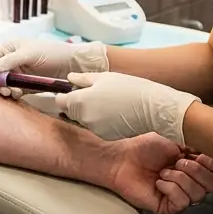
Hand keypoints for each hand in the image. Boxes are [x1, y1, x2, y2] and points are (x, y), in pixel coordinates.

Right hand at [0, 39, 109, 97]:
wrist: (71, 66)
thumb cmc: (51, 53)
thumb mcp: (30, 53)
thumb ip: (11, 60)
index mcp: (8, 49)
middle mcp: (9, 61)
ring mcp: (16, 74)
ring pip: (0, 84)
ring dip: (1, 89)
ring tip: (8, 92)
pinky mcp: (23, 86)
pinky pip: (11, 91)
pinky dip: (11, 94)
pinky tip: (17, 94)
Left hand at [56, 72, 199, 145]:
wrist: (151, 107)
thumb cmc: (128, 87)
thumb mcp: (104, 77)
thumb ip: (83, 79)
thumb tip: (69, 79)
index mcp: (80, 101)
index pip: (61, 101)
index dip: (65, 95)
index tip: (74, 91)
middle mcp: (83, 118)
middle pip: (71, 111)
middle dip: (77, 104)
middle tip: (94, 94)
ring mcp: (94, 129)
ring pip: (84, 120)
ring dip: (89, 113)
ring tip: (107, 102)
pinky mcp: (105, 136)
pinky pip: (96, 127)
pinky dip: (100, 121)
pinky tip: (114, 113)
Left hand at [104, 133, 212, 213]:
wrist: (121, 159)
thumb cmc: (143, 148)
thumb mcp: (174, 139)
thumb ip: (195, 146)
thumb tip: (212, 152)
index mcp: (193, 166)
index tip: (199, 155)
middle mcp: (189, 182)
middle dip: (197, 171)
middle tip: (178, 162)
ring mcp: (178, 196)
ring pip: (198, 195)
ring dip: (180, 179)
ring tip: (164, 172)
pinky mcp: (167, 207)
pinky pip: (182, 202)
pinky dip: (171, 189)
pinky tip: (159, 183)